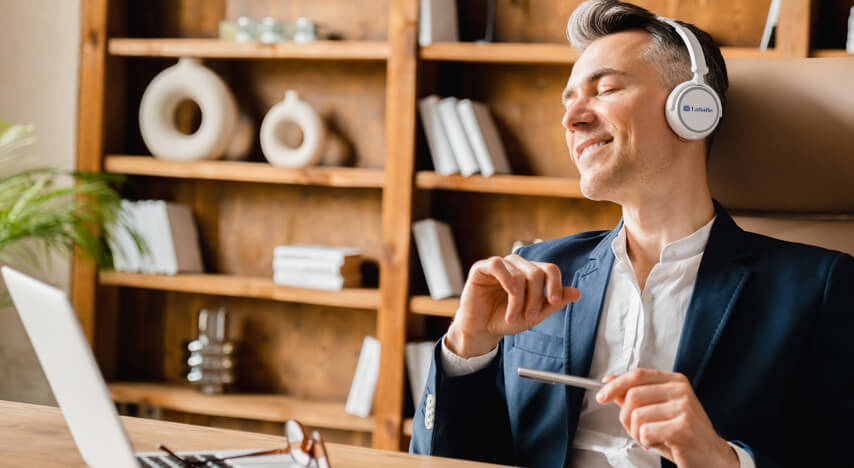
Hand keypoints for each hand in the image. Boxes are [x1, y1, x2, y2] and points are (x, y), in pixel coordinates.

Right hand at [445, 254, 579, 357]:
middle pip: (537, 273)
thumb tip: (576, 293)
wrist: (482, 329)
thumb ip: (553, 303)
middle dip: (536, 298)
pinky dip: (507, 285)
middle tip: (530, 317)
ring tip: (514, 317)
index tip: (554, 302)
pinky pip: (499, 266)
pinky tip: (507, 300)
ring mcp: (500, 265)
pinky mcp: (482, 267)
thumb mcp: (535, 314)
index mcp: (531, 273)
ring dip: (520, 300)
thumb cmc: (506, 319)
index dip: (555, 285)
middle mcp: (517, 265)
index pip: (550, 269)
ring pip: (520, 274)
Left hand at [596, 369, 738, 467]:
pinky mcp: (682, 426)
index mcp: (675, 381)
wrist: (711, 458)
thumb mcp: (657, 411)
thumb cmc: (683, 435)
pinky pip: (645, 431)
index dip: (615, 385)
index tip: (601, 396)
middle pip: (632, 396)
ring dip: (636, 433)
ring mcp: (684, 407)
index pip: (637, 375)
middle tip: (636, 430)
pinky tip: (657, 443)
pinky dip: (645, 441)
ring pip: (637, 416)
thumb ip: (634, 395)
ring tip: (650, 438)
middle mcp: (681, 390)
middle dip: (626, 418)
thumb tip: (609, 381)